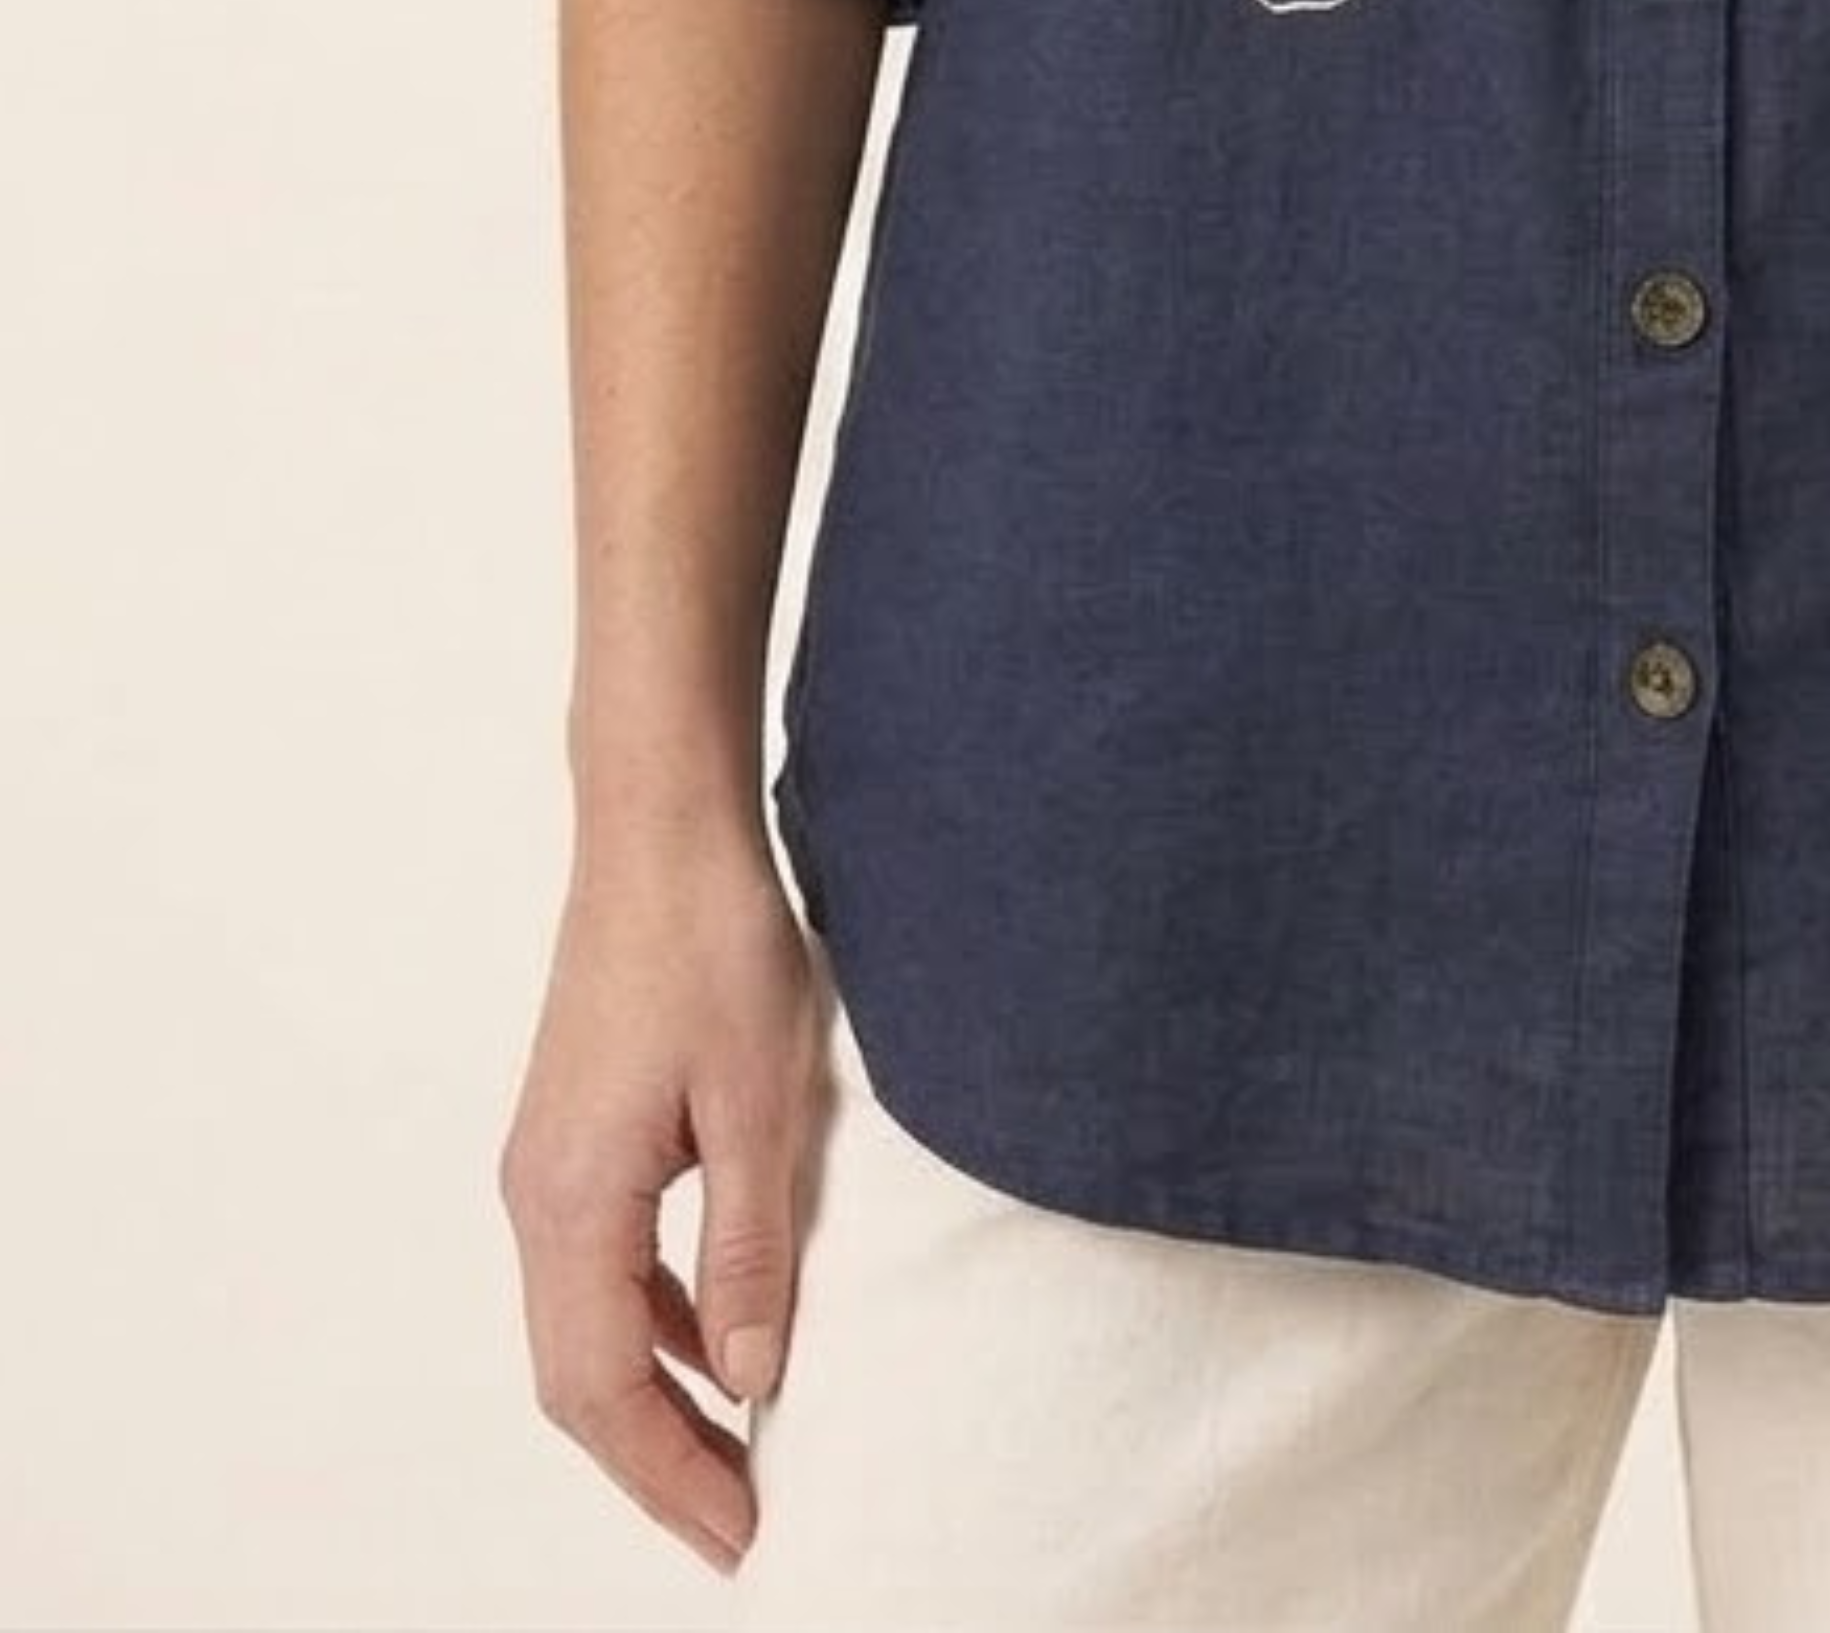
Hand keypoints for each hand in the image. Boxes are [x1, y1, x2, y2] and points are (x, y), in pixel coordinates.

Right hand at [496, 829, 829, 1580]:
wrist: (660, 828)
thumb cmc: (711, 945)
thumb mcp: (759, 1105)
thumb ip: (750, 1251)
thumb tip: (755, 1380)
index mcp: (572, 1200)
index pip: (603, 1388)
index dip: (669, 1473)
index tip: (740, 1532)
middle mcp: (539, 1196)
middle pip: (580, 1376)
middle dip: (657, 1460)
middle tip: (739, 1523)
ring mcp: (550, 1165)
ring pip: (588, 1327)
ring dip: (655, 1397)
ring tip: (736, 1456)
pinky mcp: (578, 1134)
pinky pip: (606, 1266)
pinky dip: (659, 1322)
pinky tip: (724, 1338)